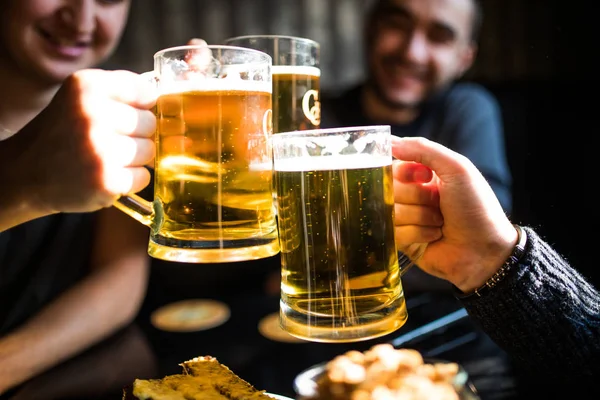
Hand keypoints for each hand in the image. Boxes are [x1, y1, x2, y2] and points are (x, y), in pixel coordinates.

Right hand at [16, 69, 155, 213]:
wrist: (27, 173)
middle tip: (110, 140)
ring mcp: (100, 150)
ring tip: (106, 158)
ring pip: (150, 150)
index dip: (140, 106)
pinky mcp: (106, 181)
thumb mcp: (82, 97)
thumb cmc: (64, 132)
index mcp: (87, 85)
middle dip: (137, 133)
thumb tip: (170, 97)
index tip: (125, 114)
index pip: (145, 91)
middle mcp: (92, 114)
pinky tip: (107, 175)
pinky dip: (130, 179)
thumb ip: (121, 91)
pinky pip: (143, 177)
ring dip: (134, 158)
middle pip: (150, 122)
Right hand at [391, 137, 517, 291]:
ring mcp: (405, 218)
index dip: (405, 171)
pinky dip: (417, 233)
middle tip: (438, 203)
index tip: (423, 176)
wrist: (485, 250)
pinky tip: (434, 236)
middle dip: (417, 196)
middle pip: (388, 187)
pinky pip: (394, 232)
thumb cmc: (476, 207)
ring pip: (390, 210)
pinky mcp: (402, 241)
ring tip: (440, 222)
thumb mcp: (457, 168)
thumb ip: (423, 149)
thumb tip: (390, 142)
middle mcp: (411, 195)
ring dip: (420, 216)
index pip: (393, 164)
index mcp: (423, 175)